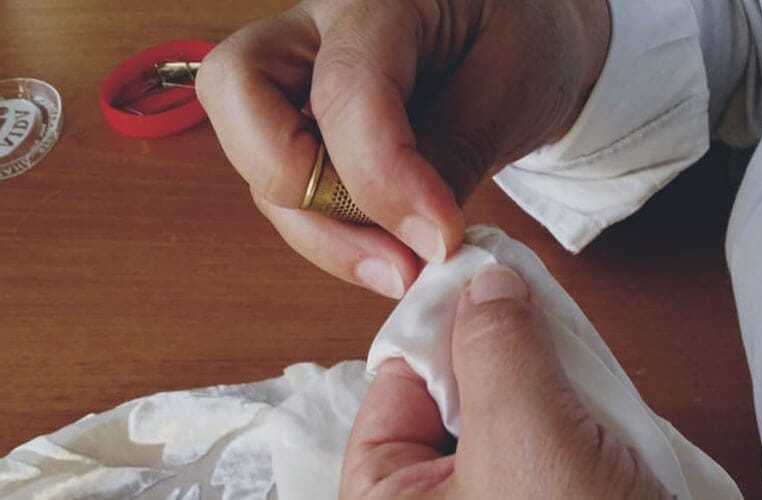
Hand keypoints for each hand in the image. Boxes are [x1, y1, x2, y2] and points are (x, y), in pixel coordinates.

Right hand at [196, 0, 609, 297]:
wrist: (511, 42)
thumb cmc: (516, 46)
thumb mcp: (510, 90)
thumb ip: (453, 157)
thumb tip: (410, 238)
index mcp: (377, 1)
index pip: (345, 87)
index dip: (382, 177)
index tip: (438, 239)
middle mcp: (314, 32)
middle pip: (236, 94)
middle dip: (297, 187)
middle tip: (386, 251)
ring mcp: (297, 80)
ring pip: (254, 160)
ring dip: (321, 233)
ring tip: (402, 267)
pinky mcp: (300, 128)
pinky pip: (285, 191)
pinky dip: (330, 235)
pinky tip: (387, 252)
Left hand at [340, 265, 669, 498]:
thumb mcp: (525, 444)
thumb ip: (496, 353)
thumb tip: (483, 284)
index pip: (392, 388)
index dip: (436, 331)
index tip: (477, 282)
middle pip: (448, 396)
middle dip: (496, 356)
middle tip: (533, 315)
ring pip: (502, 413)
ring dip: (540, 383)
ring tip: (570, 369)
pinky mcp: (541, 499)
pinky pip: (541, 440)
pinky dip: (567, 414)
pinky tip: (594, 412)